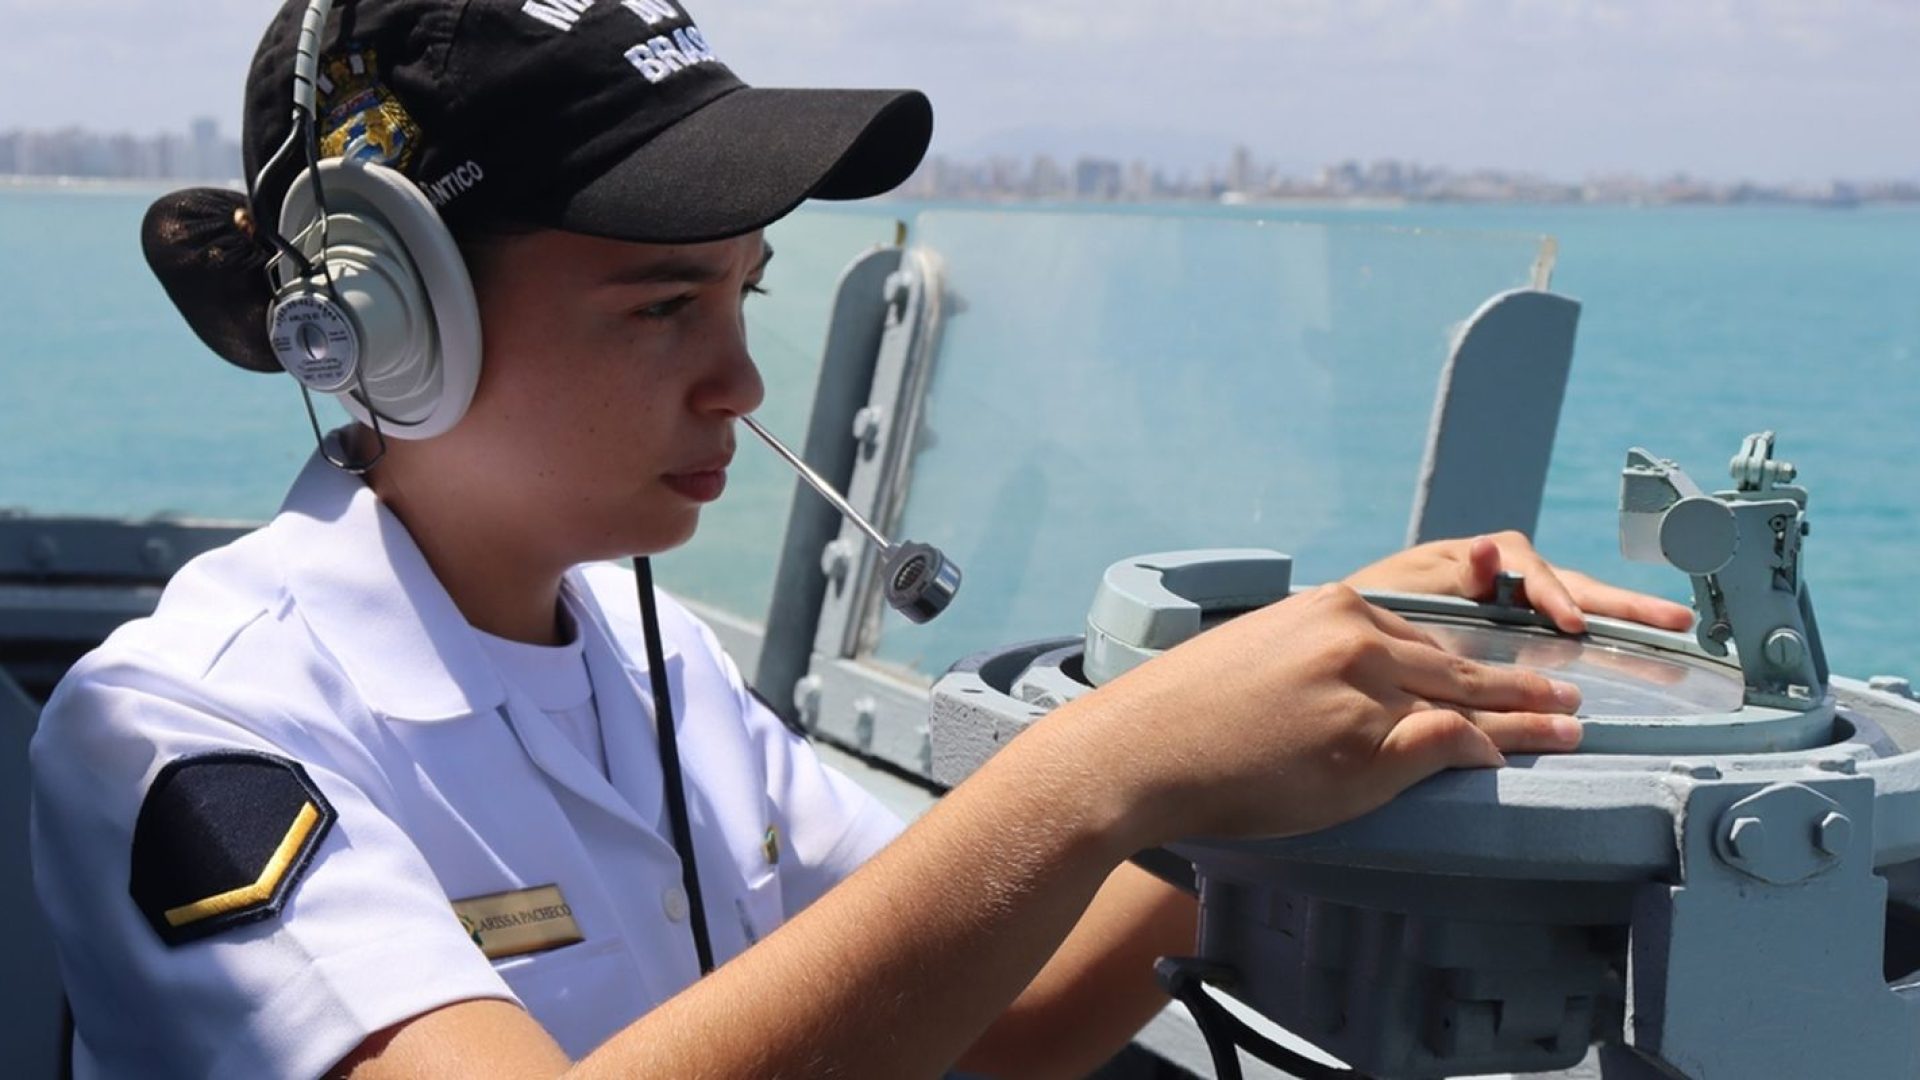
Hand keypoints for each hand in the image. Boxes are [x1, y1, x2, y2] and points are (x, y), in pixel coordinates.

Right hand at [1064, 583, 1583, 845]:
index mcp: (1334, 607)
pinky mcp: (1364, 746)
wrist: (1143, 749)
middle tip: (1568, 690)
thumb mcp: (1265, 655)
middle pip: (1459, 662)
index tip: (1508, 663)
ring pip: (1468, 700)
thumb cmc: (1191, 711)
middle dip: (1522, 680)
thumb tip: (1363, 682)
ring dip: (1528, 716)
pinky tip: (1511, 758)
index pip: (1425, 631)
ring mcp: (1364, 691)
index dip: (1476, 653)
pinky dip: (1489, 750)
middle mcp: (1357, 638)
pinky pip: (1448, 743)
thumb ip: (1323, 657)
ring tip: (1570, 723)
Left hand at [1342, 531, 1694, 634]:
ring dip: (1621, 619)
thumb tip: (1489, 552)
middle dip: (1622, 603)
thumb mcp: (1401, 588)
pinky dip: (1594, 642)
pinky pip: (1556, 636)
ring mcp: (1508, 607)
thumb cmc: (1367, 612)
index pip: (1532, 573)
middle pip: (1570, 585)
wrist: (1340, 645)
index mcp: (1475, 561)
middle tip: (1676, 619)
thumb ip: (1449, 576)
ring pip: (1573, 609)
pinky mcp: (1508, 636)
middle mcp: (1499, 578)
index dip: (1556, 597)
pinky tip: (1630, 658)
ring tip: (1673, 630)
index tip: (1575, 625)